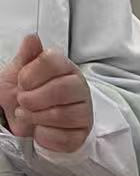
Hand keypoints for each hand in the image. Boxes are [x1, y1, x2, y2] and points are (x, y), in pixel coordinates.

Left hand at [0, 34, 92, 151]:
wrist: (24, 121)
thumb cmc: (25, 94)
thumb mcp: (18, 72)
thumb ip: (26, 56)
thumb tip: (32, 38)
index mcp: (65, 68)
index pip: (53, 61)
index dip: (31, 73)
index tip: (22, 82)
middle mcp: (79, 88)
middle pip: (62, 89)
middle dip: (33, 98)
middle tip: (23, 101)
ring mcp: (84, 112)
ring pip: (62, 115)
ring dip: (35, 117)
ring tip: (28, 115)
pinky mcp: (82, 134)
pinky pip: (64, 137)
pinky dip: (44, 135)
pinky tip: (40, 129)